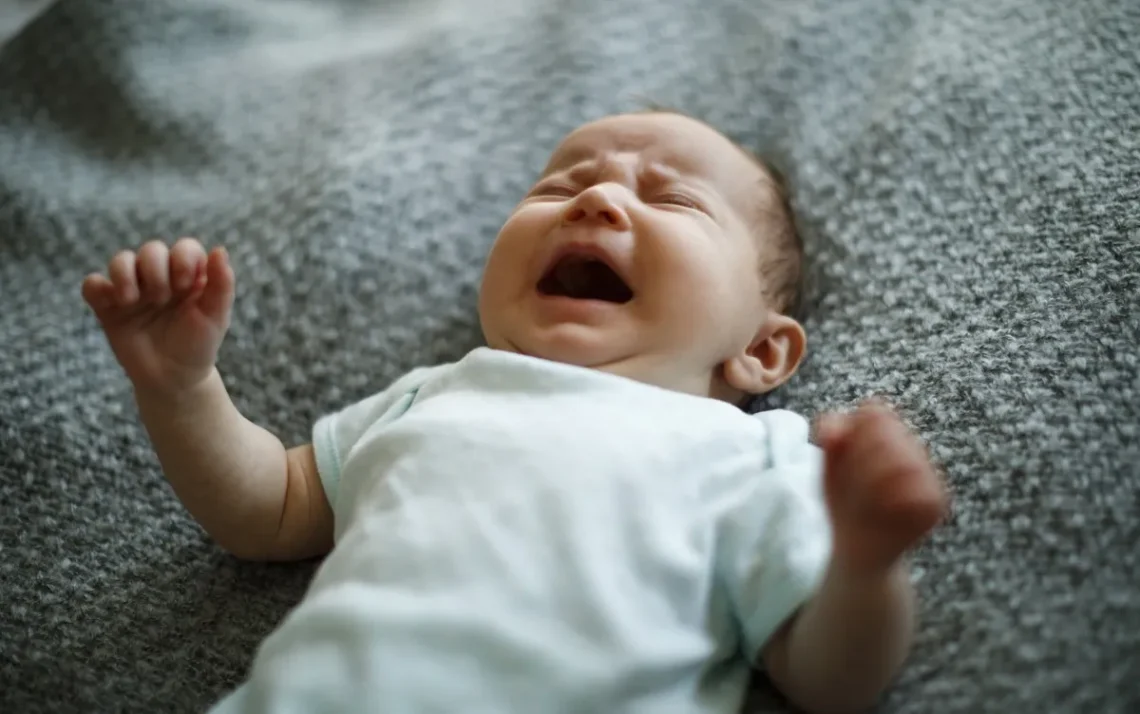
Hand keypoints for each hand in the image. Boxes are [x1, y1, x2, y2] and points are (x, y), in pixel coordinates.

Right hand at [82, 238, 234, 395]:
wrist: (173, 379)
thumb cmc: (198, 345)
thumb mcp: (216, 317)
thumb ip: (221, 284)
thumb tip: (219, 249)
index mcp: (189, 276)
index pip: (184, 248)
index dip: (183, 260)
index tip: (185, 285)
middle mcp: (160, 278)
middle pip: (152, 250)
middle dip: (156, 270)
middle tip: (162, 299)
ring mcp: (133, 290)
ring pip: (120, 260)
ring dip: (126, 274)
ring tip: (133, 300)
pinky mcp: (109, 307)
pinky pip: (92, 285)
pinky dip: (97, 287)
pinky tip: (115, 303)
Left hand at [816, 401, 948, 573]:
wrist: (858, 550)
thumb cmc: (844, 503)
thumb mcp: (828, 467)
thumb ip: (830, 438)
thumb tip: (833, 428)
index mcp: (888, 435)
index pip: (874, 412)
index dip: (852, 432)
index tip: (836, 454)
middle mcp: (912, 449)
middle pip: (887, 434)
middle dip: (859, 458)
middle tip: (848, 484)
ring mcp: (928, 474)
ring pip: (903, 461)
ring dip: (872, 481)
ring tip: (861, 499)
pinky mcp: (936, 502)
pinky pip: (917, 493)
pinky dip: (892, 501)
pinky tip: (881, 510)